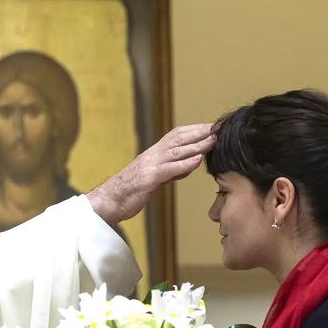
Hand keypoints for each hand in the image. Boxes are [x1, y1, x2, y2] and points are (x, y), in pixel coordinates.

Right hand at [87, 124, 215, 224]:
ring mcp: (149, 166)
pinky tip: (196, 161)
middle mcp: (152, 155)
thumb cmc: (130, 191)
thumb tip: (189, 165)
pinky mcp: (147, 179)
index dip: (195, 130)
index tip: (212, 127)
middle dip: (199, 132)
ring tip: (213, 141)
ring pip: (176, 151)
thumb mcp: (154, 178)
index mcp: (154, 154)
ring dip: (196, 145)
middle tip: (218, 128)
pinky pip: (168, 169)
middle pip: (178, 138)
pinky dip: (183, 165)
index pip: (177, 135)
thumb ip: (171, 170)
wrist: (108, 201)